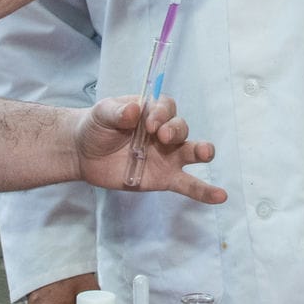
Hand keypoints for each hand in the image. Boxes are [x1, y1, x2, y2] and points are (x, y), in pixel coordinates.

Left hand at [72, 94, 226, 203]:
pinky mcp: (164, 179)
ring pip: (190, 152)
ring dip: (201, 151)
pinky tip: (220, 196)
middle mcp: (164, 132)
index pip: (167, 107)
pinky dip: (204, 191)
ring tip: (205, 153)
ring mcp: (166, 156)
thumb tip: (132, 111)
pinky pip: (187, 185)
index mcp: (151, 112)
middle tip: (162, 136)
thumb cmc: (96, 126)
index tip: (148, 123)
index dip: (162, 114)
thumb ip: (116, 112)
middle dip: (175, 130)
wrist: (83, 153)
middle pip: (180, 127)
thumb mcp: (102, 113)